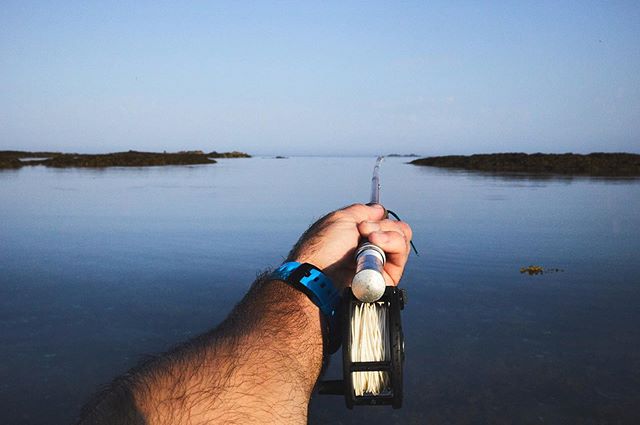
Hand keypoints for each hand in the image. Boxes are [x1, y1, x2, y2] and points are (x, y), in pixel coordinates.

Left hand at [287, 203, 412, 289]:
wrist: (321, 275)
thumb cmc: (324, 248)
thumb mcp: (341, 218)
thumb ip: (363, 211)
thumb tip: (380, 210)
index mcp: (357, 236)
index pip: (382, 222)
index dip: (378, 218)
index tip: (363, 222)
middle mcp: (370, 249)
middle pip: (396, 229)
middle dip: (382, 225)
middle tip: (363, 230)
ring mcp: (380, 263)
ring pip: (401, 239)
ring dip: (388, 234)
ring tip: (370, 239)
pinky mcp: (388, 277)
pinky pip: (401, 254)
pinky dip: (393, 244)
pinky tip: (377, 245)